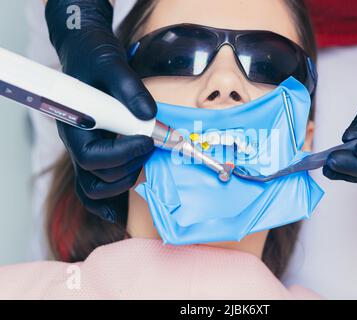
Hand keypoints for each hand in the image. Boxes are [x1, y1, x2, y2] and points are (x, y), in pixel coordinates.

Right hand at [45, 0, 156, 221]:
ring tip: (145, 160)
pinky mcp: (100, 151)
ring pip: (96, 188)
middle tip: (153, 144)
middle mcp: (79, 143)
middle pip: (98, 177)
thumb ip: (129, 89)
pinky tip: (122, 210)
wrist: (88, 55)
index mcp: (76, 125)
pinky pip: (97, 186)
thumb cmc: (94, 57)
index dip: (123, 155)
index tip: (148, 140)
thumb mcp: (112, 64)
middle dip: (130, 166)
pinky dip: (109, 202)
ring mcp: (88, 150)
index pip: (93, 157)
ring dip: (124, 182)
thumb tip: (150, 116)